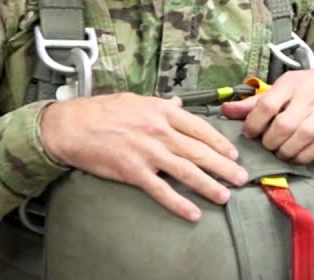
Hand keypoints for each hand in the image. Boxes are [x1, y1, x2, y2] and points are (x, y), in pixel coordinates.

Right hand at [39, 93, 248, 222]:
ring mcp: (147, 153)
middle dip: (224, 166)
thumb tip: (179, 106)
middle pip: (199, 151)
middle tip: (241, 178)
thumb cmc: (102, 111)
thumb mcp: (136, 100)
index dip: (219, 143)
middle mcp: (159, 131)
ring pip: (186, 171)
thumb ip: (161, 106)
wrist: (71, 126)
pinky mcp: (133, 172)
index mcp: (162, 112)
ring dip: (209, 185)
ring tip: (225, 195)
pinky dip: (179, 203)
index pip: (200, 128)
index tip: (233, 154)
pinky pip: (161, 190)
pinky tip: (193, 212)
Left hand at [220, 64, 313, 163]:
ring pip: (299, 139)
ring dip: (284, 151)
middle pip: (282, 126)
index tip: (249, 133)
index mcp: (291, 84)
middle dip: (269, 141)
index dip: (253, 123)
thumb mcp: (283, 86)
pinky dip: (302, 157)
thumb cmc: (310, 86)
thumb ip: (255, 102)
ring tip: (279, 151)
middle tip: (266, 144)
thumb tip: (225, 110)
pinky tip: (295, 155)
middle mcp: (308, 98)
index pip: (266, 105)